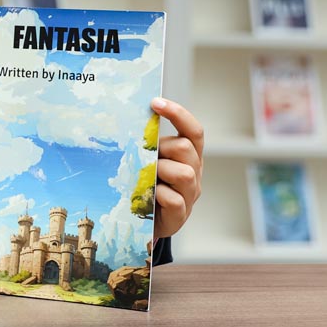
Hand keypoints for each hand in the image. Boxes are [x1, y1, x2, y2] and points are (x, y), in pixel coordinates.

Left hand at [151, 97, 203, 238]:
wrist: (146, 223)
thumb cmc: (147, 186)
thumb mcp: (149, 162)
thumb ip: (149, 146)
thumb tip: (132, 123)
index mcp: (189, 155)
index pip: (193, 130)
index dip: (178, 114)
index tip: (155, 102)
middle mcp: (194, 171)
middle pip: (186, 147)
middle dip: (163, 147)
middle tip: (145, 156)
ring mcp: (190, 194)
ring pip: (184, 173)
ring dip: (161, 171)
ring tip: (146, 178)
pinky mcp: (181, 214)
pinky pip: (174, 199)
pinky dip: (159, 195)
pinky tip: (148, 196)